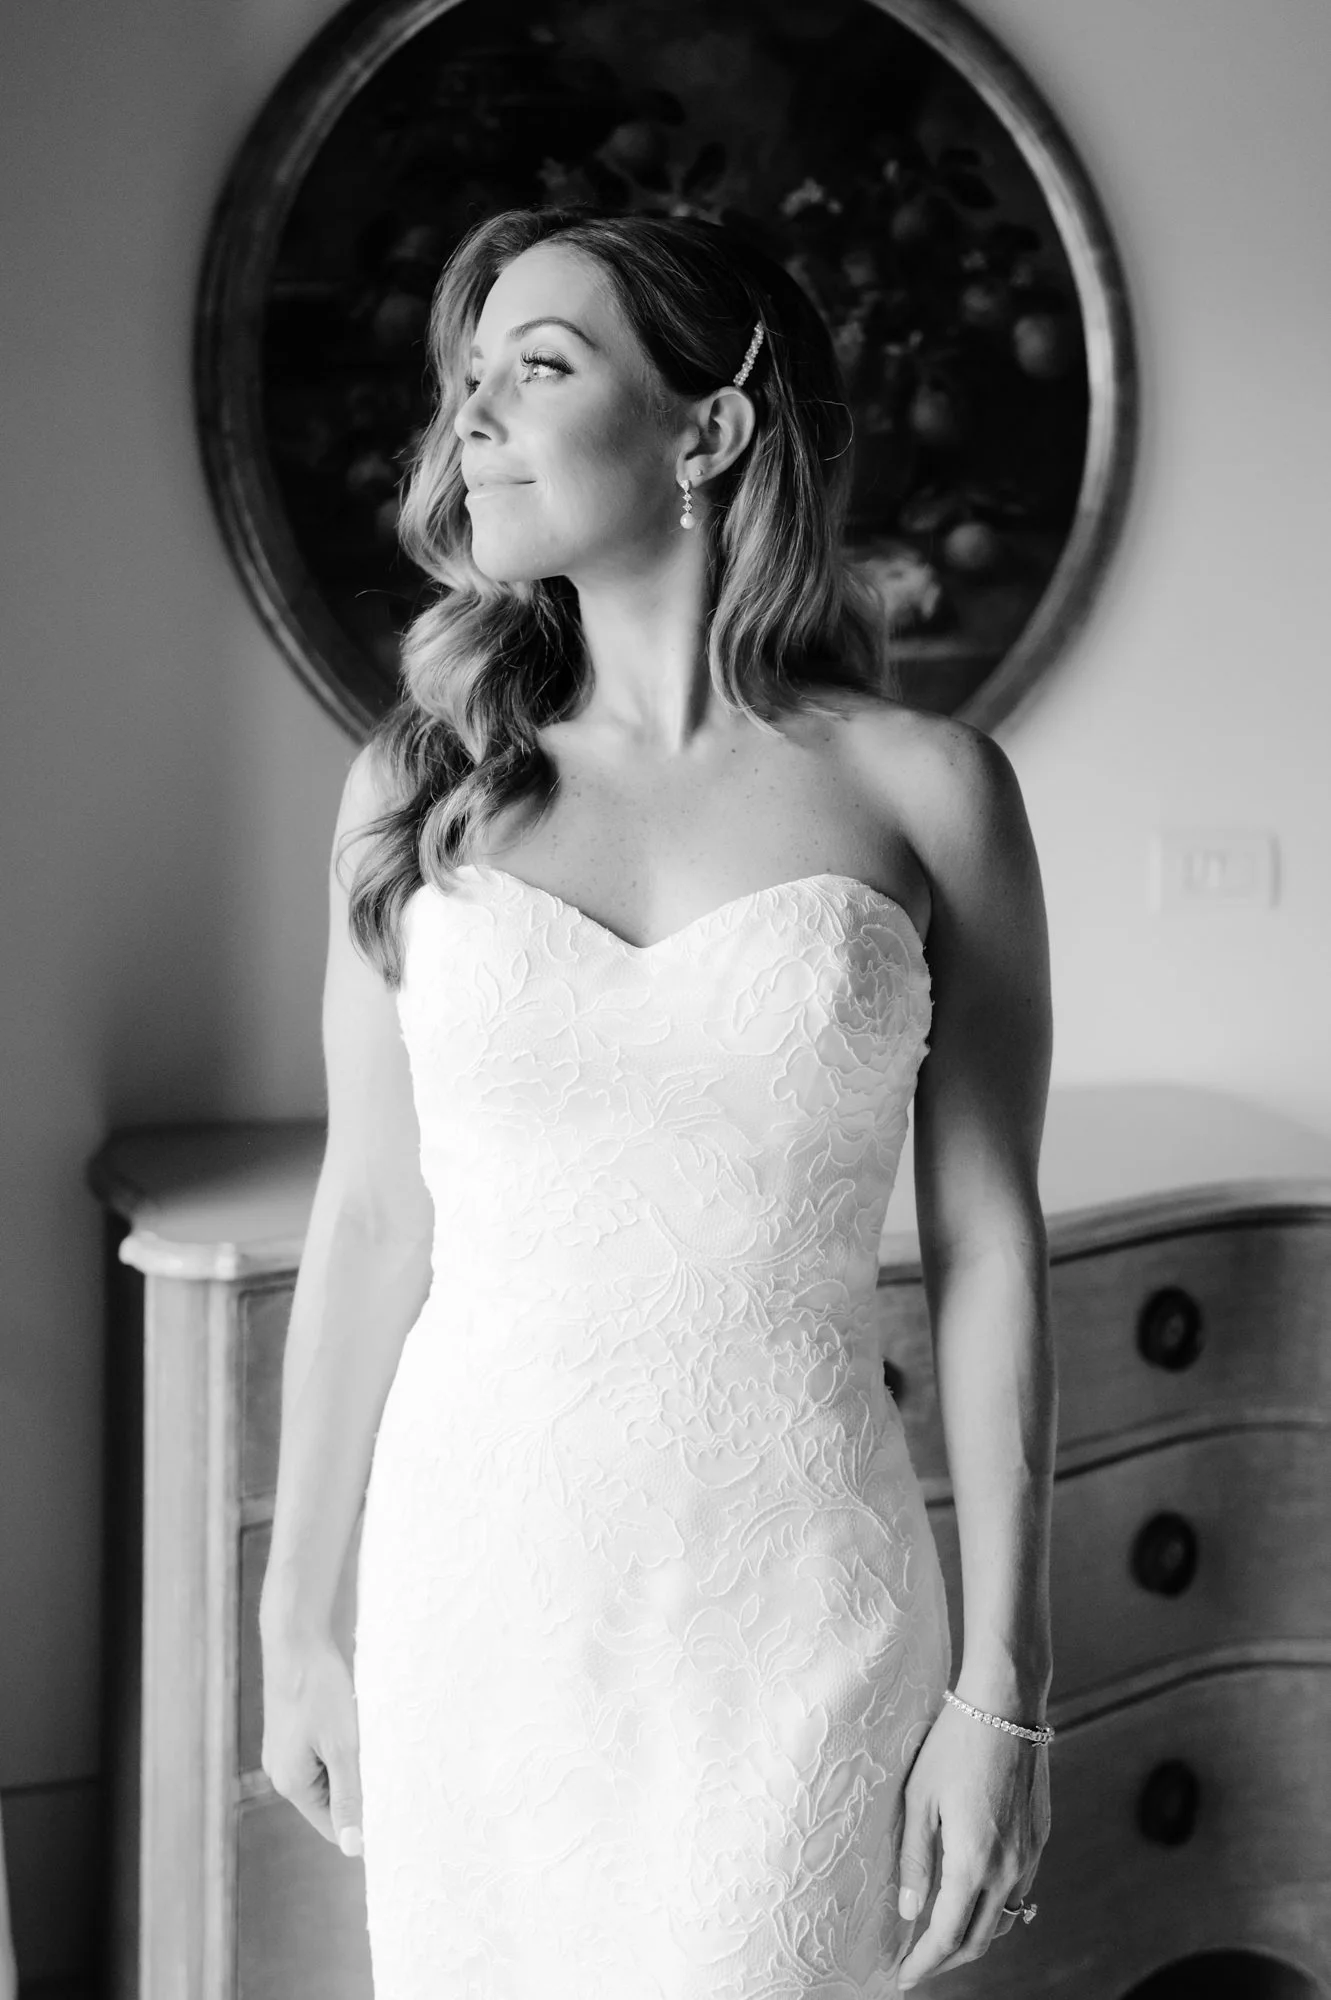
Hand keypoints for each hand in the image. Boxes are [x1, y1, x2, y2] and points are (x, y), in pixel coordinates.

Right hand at [260, 1631, 363, 1856]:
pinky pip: (320, 1753)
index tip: (392, 1809)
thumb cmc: (319, 1690)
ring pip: (327, 1773)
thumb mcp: (343, 1747)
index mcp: (291, 1784)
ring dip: (350, 1762)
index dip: (362, 1821)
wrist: (296, 1639)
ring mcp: (283, 1750)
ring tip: (365, 1736)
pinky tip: (353, 1722)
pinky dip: (339, 1745)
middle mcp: (281, 1772)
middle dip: (357, 1786)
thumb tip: (351, 1847)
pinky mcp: (290, 1731)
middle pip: (329, 1799)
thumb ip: (348, 1797)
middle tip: (384, 1761)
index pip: (331, 1825)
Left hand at [894, 1697, 1049, 1987]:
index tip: (904, 1976)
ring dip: (974, 1936)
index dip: (925, 1962)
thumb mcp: (919, 1799)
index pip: (948, 1935)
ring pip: (1004, 1918)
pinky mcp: (1040, 1838)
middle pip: (980, 1939)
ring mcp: (1030, 1854)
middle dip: (948, 1959)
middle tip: (918, 1964)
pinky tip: (974, 1897)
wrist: (1006, 1705)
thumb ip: (914, 1859)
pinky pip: (1019, 1890)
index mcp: (974, 1862)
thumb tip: (908, 1911)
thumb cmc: (954, 1744)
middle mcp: (1008, 1868)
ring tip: (942, 1937)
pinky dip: (994, 1907)